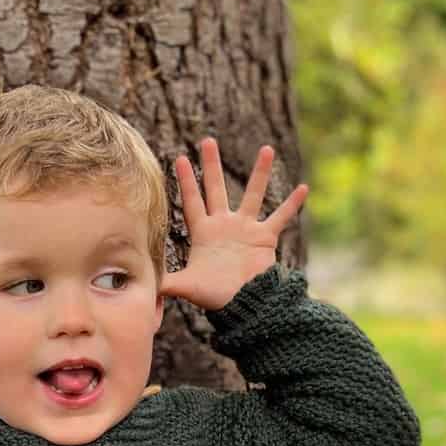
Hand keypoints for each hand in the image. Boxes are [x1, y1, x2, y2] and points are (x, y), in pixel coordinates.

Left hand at [161, 138, 307, 310]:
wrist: (243, 304)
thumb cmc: (214, 296)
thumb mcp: (187, 286)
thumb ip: (166, 281)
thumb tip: (142, 285)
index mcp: (204, 232)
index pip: (192, 201)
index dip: (186, 181)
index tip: (180, 158)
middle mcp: (225, 225)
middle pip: (216, 188)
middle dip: (212, 165)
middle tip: (207, 140)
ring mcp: (246, 229)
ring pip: (253, 194)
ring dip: (260, 172)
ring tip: (267, 149)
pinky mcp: (265, 237)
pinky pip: (281, 217)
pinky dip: (292, 204)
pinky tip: (304, 188)